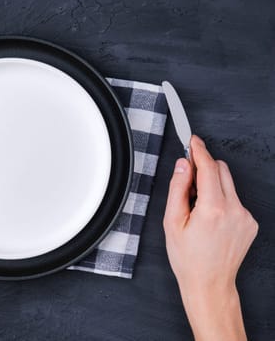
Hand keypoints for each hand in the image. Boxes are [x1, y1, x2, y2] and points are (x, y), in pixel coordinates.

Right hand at [164, 135, 257, 340]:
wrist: (209, 283)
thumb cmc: (188, 258)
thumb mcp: (172, 222)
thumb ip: (177, 189)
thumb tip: (182, 165)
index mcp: (212, 209)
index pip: (208, 167)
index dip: (199, 151)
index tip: (192, 141)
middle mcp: (234, 210)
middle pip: (221, 171)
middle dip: (204, 168)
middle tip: (186, 182)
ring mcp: (246, 217)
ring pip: (229, 184)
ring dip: (212, 184)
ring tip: (197, 207)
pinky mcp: (251, 223)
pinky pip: (235, 199)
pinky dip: (221, 199)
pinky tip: (209, 218)